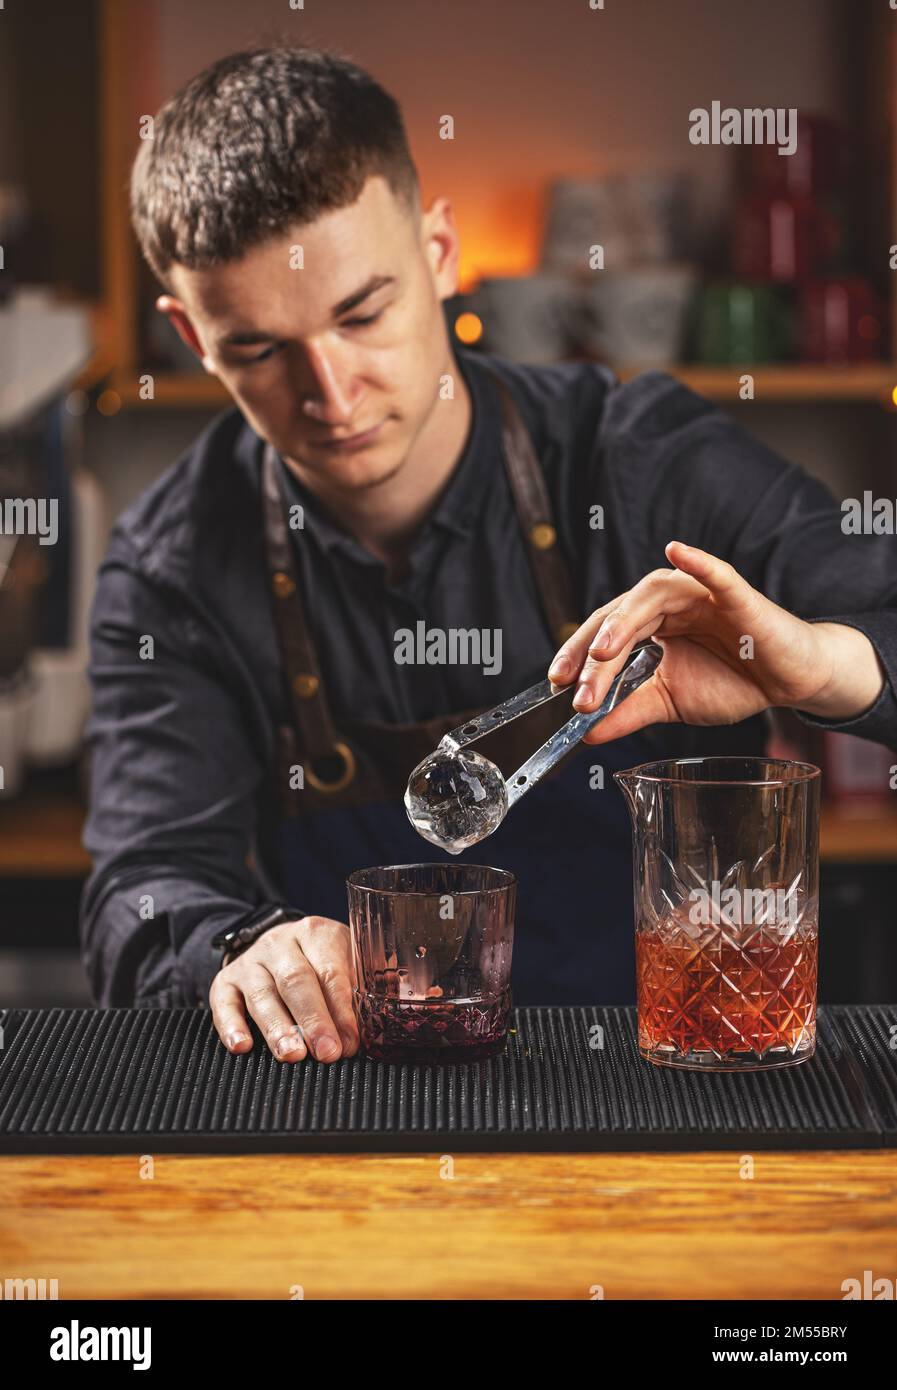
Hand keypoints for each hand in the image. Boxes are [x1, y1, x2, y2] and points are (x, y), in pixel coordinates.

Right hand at [209, 915, 359, 1062]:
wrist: (277, 946)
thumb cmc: (321, 962)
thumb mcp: (347, 960)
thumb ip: (368, 982)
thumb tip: (393, 1006)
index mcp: (316, 933)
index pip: (330, 971)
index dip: (341, 1009)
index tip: (351, 1041)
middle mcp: (280, 943)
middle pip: (296, 981)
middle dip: (313, 1020)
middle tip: (327, 1053)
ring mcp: (250, 961)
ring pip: (262, 994)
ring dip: (277, 1027)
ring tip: (292, 1055)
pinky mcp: (225, 981)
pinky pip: (224, 1003)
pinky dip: (231, 1026)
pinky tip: (242, 1047)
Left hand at [547, 540, 883, 744]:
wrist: (788, 682)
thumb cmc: (735, 681)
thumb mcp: (671, 702)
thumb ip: (629, 713)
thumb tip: (586, 733)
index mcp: (651, 624)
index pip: (603, 633)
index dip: (576, 655)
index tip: (557, 683)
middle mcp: (669, 604)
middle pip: (620, 618)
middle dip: (595, 655)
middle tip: (578, 690)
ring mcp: (702, 595)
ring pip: (653, 595)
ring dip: (624, 620)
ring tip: (603, 651)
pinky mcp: (738, 595)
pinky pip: (717, 573)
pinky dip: (698, 560)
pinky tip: (679, 551)